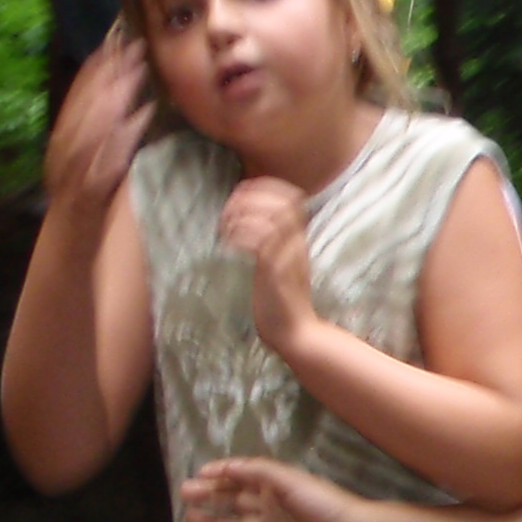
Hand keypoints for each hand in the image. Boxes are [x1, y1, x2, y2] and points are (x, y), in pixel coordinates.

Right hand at [42, 32, 151, 222]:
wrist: (66, 253)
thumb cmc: (83, 213)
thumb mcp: (92, 170)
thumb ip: (104, 144)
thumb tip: (125, 114)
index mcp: (63, 143)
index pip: (79, 96)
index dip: (97, 65)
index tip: (116, 37)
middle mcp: (64, 151)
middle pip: (84, 102)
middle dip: (107, 69)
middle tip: (132, 41)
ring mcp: (74, 171)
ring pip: (92, 123)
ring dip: (115, 93)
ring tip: (138, 68)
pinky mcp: (88, 192)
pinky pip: (107, 159)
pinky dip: (124, 136)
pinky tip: (143, 116)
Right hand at [180, 457, 377, 521]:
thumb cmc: (323, 503)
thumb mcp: (288, 480)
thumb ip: (256, 471)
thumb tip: (225, 467)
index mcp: (275, 486)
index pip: (241, 477)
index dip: (220, 474)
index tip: (197, 474)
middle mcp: (272, 508)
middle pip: (235, 500)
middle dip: (211, 496)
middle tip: (184, 494)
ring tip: (192, 520)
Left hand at [219, 177, 317, 356]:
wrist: (295, 334)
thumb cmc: (279, 302)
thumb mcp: (275, 265)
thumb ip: (269, 245)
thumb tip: (250, 228)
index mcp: (296, 239)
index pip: (289, 195)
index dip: (263, 187)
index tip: (238, 196)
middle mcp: (295, 243)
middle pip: (283, 200)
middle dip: (250, 197)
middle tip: (227, 213)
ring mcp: (287, 256)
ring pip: (271, 217)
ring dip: (243, 216)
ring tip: (225, 229)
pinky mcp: (276, 271)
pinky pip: (262, 241)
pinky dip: (242, 235)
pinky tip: (228, 244)